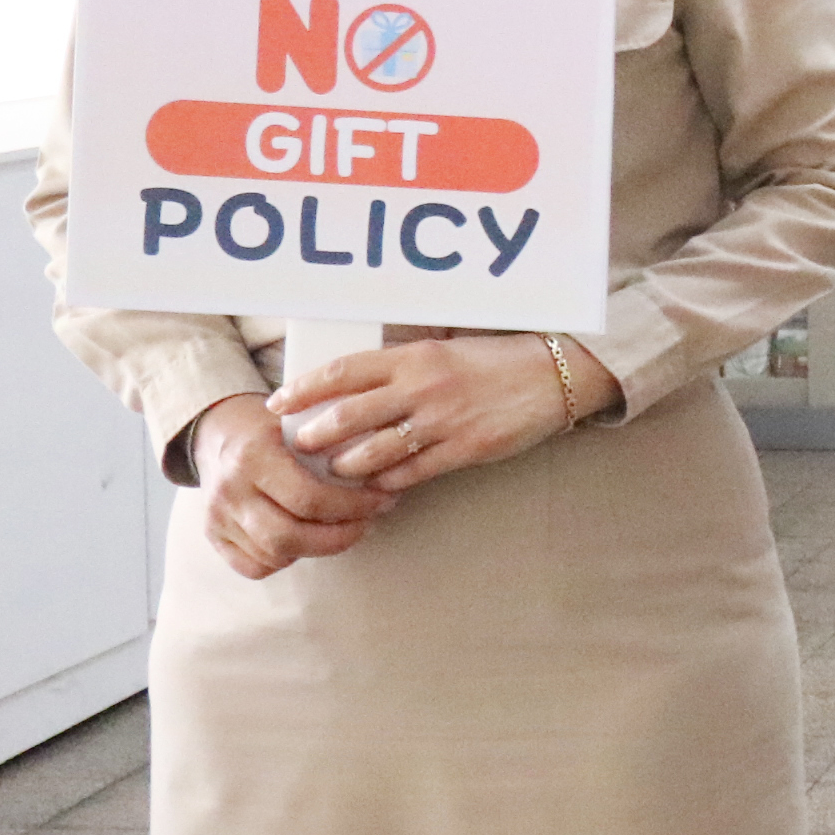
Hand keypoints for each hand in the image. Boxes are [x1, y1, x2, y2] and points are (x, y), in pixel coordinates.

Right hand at [187, 393, 397, 580]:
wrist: (221, 436)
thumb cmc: (275, 429)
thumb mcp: (301, 422)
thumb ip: (333, 443)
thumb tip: (387, 467)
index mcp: (252, 455)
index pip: (308, 497)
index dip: (354, 506)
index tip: (383, 501)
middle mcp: (228, 490)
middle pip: (289, 536)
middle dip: (339, 537)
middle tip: (368, 523)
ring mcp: (216, 517)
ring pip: (273, 555)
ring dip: (318, 549)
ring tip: (345, 531)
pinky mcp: (212, 536)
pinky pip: (254, 567)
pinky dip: (286, 560)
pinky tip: (307, 542)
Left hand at [271, 335, 620, 493]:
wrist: (555, 375)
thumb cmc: (498, 360)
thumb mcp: (447, 349)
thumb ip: (406, 367)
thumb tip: (360, 387)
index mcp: (415, 358)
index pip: (344, 372)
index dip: (304, 389)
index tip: (279, 403)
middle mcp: (422, 388)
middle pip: (348, 416)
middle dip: (315, 435)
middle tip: (299, 445)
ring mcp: (443, 421)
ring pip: (374, 452)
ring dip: (347, 466)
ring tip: (336, 470)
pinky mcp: (464, 449)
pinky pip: (411, 473)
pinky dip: (388, 482)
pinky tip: (378, 485)